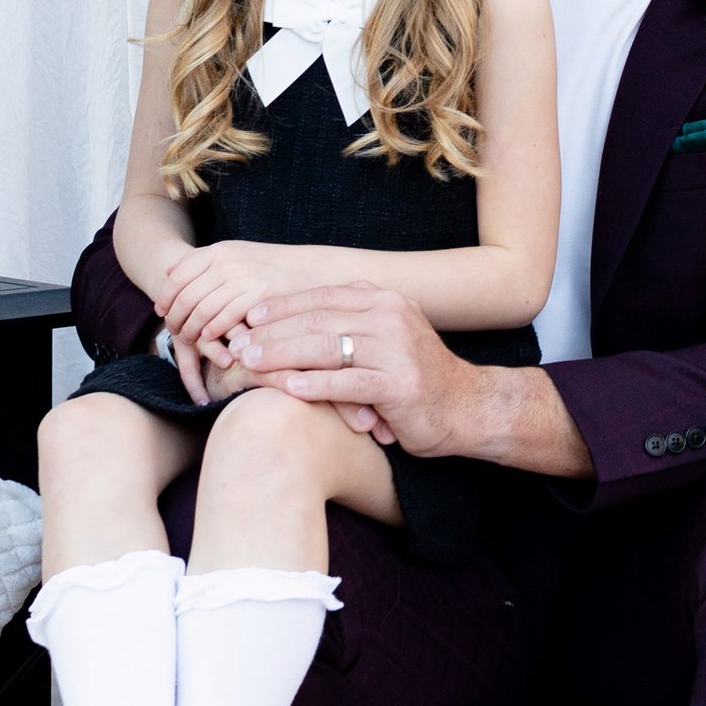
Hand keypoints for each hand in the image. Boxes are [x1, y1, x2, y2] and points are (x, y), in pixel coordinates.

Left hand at [160, 239, 336, 360]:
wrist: (311, 269)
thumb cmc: (271, 266)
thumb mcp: (236, 253)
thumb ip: (206, 261)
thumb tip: (169, 272)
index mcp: (219, 250)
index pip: (178, 275)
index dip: (166, 296)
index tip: (162, 311)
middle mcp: (228, 262)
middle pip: (187, 295)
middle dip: (175, 316)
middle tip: (173, 331)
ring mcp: (243, 279)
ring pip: (202, 309)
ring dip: (191, 328)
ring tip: (189, 338)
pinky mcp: (257, 297)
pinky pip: (224, 318)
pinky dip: (212, 331)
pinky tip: (209, 338)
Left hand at [222, 278, 466, 457]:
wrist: (468, 408)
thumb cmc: (417, 377)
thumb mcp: (387, 339)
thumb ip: (351, 325)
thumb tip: (295, 321)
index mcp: (385, 301)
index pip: (322, 297)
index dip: (282, 306)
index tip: (248, 319)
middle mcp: (391, 317)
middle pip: (318, 320)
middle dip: (272, 333)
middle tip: (238, 346)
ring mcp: (397, 350)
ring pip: (326, 348)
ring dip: (282, 356)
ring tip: (250, 366)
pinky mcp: (399, 385)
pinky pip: (347, 382)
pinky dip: (314, 385)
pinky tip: (287, 390)